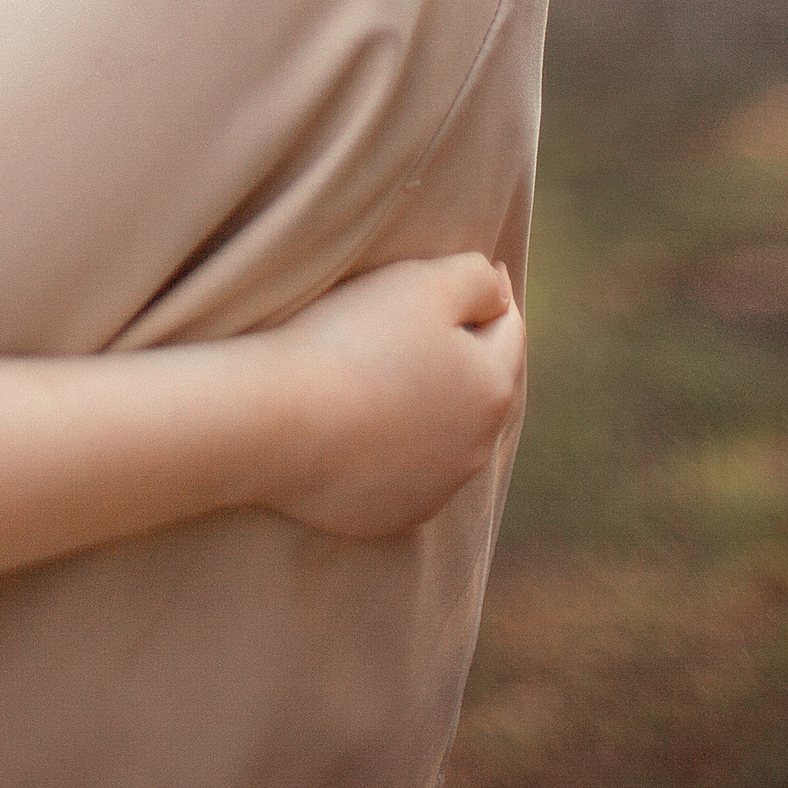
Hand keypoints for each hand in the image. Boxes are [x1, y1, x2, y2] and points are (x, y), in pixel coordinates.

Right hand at [258, 254, 525, 540]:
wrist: (279, 422)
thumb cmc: (351, 341)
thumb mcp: (422, 282)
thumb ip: (477, 277)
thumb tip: (499, 291)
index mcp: (492, 387)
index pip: (509, 329)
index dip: (492, 295)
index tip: (471, 275)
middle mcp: (477, 446)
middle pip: (482, 386)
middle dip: (468, 354)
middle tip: (432, 324)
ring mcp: (436, 487)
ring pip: (448, 435)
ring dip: (433, 407)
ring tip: (393, 377)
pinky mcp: (394, 513)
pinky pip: (407, 473)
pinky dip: (397, 450)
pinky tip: (365, 428)